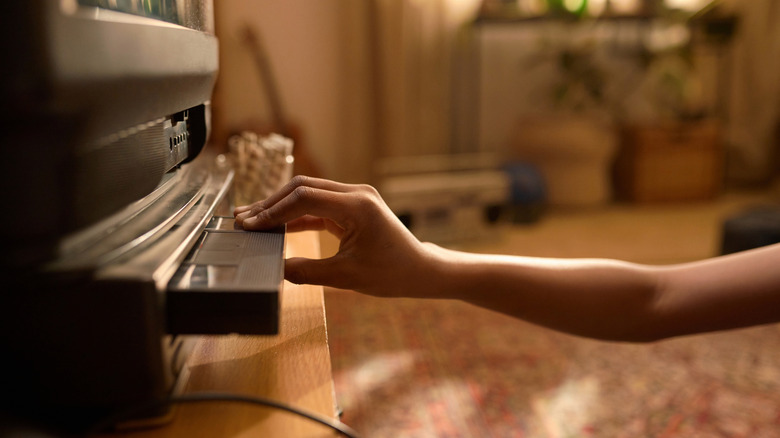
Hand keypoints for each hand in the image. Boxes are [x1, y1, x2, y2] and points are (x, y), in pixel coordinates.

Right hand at [234, 176, 441, 296]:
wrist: (420, 270)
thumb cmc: (391, 274)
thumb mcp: (345, 278)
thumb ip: (306, 271)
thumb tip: (274, 268)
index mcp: (357, 206)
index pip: (304, 199)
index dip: (273, 212)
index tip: (249, 225)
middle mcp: (356, 194)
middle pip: (302, 188)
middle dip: (270, 204)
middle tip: (242, 219)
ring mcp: (355, 197)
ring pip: (308, 193)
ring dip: (280, 207)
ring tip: (251, 220)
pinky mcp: (352, 206)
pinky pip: (317, 205)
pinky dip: (295, 215)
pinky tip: (273, 226)